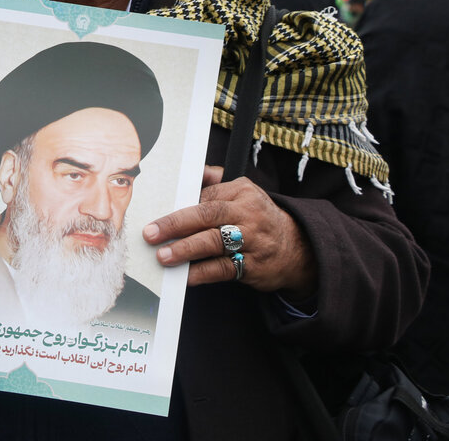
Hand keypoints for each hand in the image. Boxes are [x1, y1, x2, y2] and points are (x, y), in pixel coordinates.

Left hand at [142, 166, 316, 298]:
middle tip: (151, 233)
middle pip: (208, 215)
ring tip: (163, 256)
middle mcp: (248, 214)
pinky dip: (202, 273)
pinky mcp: (253, 266)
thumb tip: (190, 172)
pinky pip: (223, 269)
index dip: (179, 205)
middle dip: (176, 224)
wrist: (296, 248)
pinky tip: (185, 276)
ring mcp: (252, 241)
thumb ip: (215, 182)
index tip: (154, 212)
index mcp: (242, 191)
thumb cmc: (258, 217)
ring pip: (214, 242)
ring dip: (185, 250)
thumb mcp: (243, 193)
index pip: (206, 196)